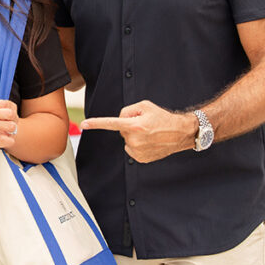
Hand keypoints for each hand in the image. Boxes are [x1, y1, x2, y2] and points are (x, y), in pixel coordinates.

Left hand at [80, 101, 195, 162]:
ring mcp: (138, 151)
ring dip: (134, 136)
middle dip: (129, 126)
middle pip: (121, 130)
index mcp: (135, 125)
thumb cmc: (162, 117)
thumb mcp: (144, 106)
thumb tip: (119, 120)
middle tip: (145, 124)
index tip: (84, 124)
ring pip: (126, 140)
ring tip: (149, 134)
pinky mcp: (141, 159)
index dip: (96, 123)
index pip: (111, 123)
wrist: (180, 133)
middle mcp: (135, 139)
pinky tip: (149, 142)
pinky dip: (138, 145)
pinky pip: (132, 149)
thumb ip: (127, 110)